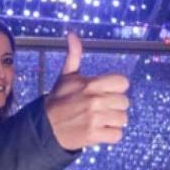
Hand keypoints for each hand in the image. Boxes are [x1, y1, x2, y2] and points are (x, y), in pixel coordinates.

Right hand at [44, 33, 129, 149]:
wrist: (44, 127)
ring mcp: (96, 119)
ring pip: (123, 119)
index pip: (123, 83)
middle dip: (114, 106)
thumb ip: (74, 54)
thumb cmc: (58, 100)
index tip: (106, 92)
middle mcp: (95, 101)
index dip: (116, 88)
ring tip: (100, 120)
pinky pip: (117, 135)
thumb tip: (72, 34)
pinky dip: (111, 135)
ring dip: (113, 121)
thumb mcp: (66, 76)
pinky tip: (100, 130)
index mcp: (91, 84)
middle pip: (125, 102)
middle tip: (100, 108)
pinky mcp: (95, 135)